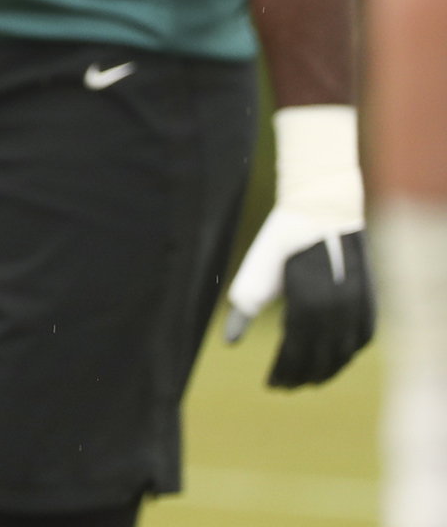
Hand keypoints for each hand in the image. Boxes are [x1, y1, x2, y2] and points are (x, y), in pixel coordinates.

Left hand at [224, 104, 372, 387]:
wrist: (323, 210)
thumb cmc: (281, 239)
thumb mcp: (256, 269)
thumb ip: (244, 307)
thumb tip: (228, 343)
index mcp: (306, 300)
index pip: (295, 351)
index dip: (283, 372)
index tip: (270, 384)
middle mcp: (336, 306)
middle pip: (320, 357)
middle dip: (301, 376)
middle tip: (284, 387)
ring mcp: (357, 304)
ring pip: (343, 353)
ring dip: (325, 371)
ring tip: (306, 380)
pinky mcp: (370, 301)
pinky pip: (361, 339)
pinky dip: (347, 355)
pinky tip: (332, 361)